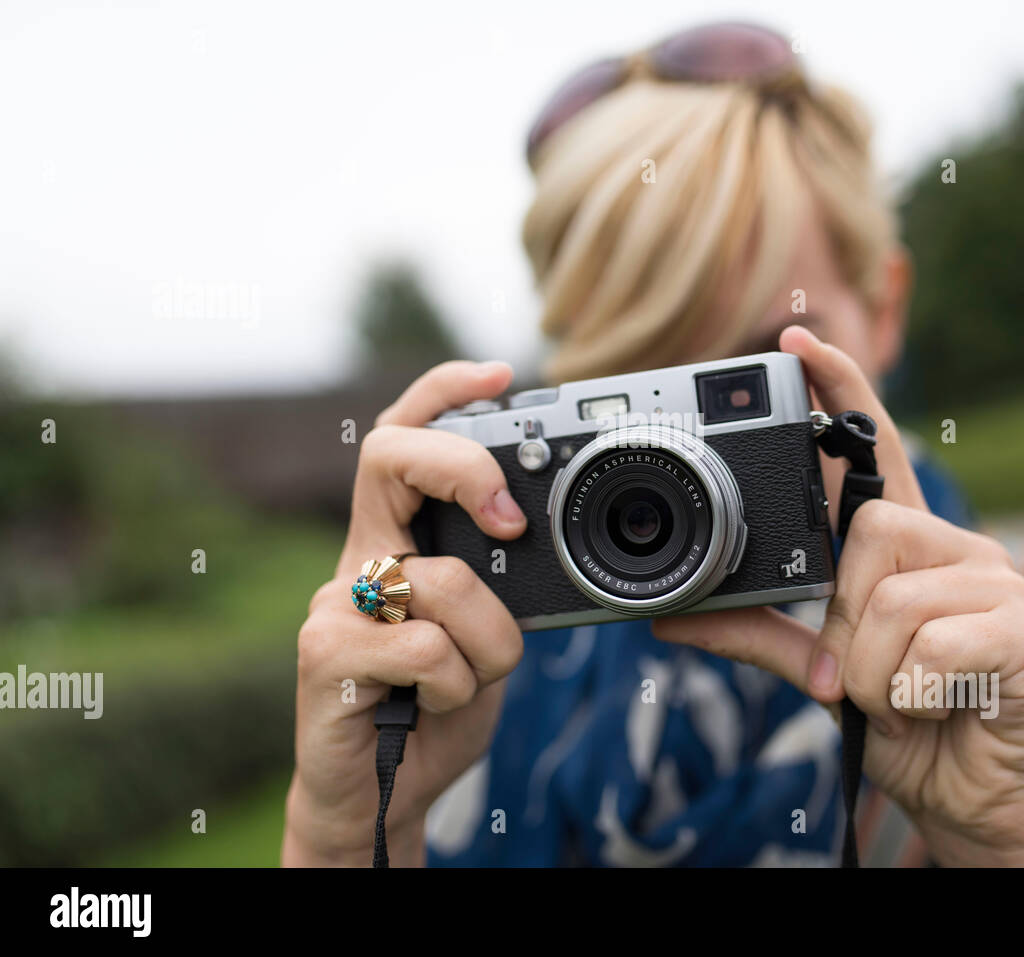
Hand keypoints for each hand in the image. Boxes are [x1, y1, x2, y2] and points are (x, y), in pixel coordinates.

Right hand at [283, 361, 526, 866]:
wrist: (380, 794)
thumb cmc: (436, 706)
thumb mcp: (487, 630)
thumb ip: (497, 579)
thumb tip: (527, 531)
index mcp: (398, 538)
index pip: (403, 437)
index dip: (442, 391)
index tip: (499, 371)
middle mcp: (359, 556)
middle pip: (388, 455)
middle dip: (462, 467)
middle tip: (509, 520)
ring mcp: (335, 600)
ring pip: (443, 579)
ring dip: (488, 645)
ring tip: (465, 681)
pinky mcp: (322, 651)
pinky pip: (425, 648)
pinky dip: (457, 686)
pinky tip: (431, 706)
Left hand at [653, 327, 1023, 866]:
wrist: (974, 801)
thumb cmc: (909, 724)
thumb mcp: (822, 672)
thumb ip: (760, 634)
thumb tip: (669, 617)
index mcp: (912, 548)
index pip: (879, 448)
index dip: (844, 388)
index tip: (798, 341)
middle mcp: (961, 549)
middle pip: (867, 531)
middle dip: (846, 619)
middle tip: (869, 670)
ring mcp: (1001, 584)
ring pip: (889, 600)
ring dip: (875, 673)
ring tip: (906, 697)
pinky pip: (930, 649)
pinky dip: (912, 696)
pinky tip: (940, 707)